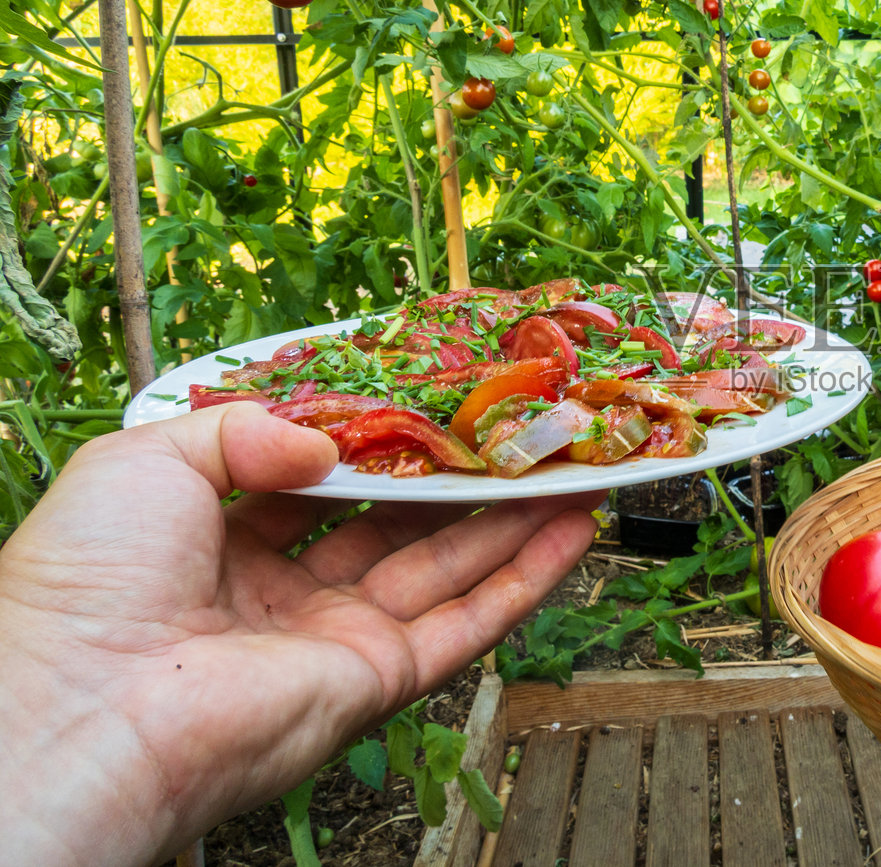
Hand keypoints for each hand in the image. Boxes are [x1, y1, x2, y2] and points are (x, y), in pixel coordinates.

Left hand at [0, 404, 602, 866]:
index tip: (437, 396)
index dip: (382, 438)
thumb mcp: (146, 462)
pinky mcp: (377, 680)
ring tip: (573, 463)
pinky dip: (527, 577)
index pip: (319, 481)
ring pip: (445, 565)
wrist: (82, 709)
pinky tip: (574, 528)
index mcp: (216, 542)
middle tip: (523, 426)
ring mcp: (335, 639)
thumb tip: (332, 446)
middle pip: (397, 522)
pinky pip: (466, 622)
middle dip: (461, 475)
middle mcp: (282, 592)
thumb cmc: (89, 577)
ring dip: (513, 515)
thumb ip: (246, 431)